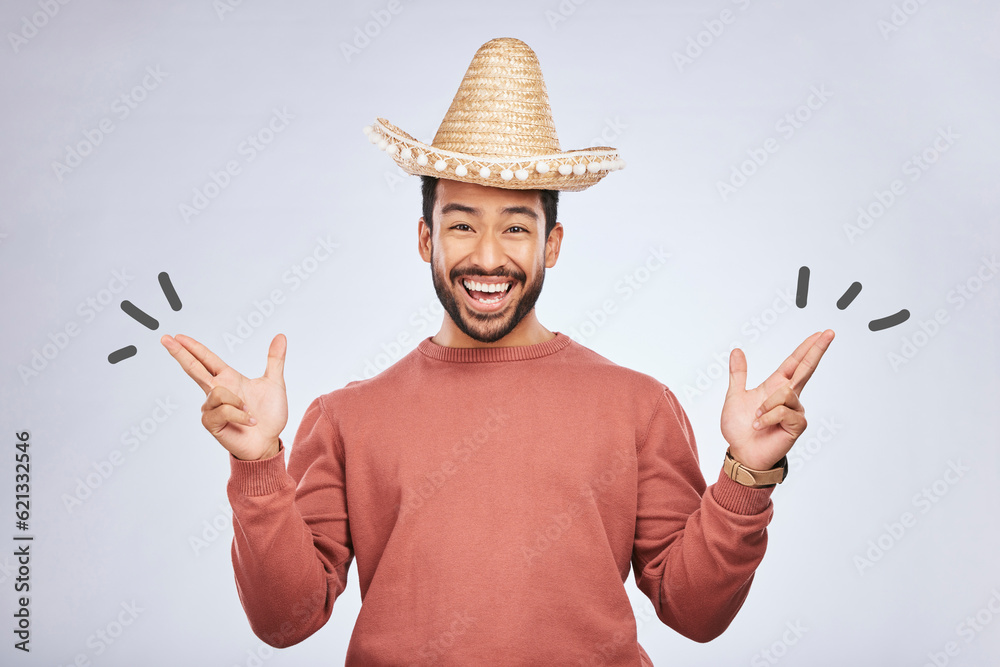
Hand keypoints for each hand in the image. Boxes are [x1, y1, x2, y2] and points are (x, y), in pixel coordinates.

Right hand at [160, 333, 287, 460]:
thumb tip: (280, 336)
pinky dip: (240, 415)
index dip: (192, 347)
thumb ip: (275, 359)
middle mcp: (216, 391)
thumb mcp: (275, 383)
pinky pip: (223, 411)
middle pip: (193, 368)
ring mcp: (212, 408)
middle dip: (179, 353)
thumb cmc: (269, 415)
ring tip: (250, 412)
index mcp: (228, 379)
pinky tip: (248, 422)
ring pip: (217, 393)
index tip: (177, 337)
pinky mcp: (211, 423)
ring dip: (238, 402)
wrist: (269, 441)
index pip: (206, 359)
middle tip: (164, 338)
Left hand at [721, 330, 834, 470]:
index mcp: (776, 386)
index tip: (820, 333)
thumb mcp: (734, 396)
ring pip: (785, 393)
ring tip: (756, 419)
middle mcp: (789, 396)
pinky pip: (782, 412)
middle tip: (830, 332)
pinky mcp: (797, 425)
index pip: (795, 362)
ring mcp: (795, 411)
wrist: (741, 452)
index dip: (807, 348)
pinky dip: (766, 418)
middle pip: (807, 368)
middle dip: (817, 350)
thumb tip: (737, 350)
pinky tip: (761, 427)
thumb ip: (738, 374)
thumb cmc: (740, 428)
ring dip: (765, 406)